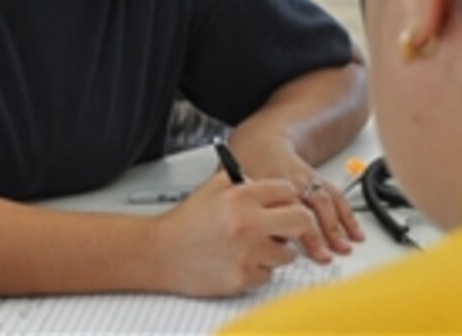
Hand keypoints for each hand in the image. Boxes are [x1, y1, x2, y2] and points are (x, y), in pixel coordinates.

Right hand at [151, 173, 315, 296]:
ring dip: (277, 250)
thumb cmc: (187, 221)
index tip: (285, 203)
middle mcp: (247, 223)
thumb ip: (245, 182)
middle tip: (287, 226)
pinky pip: (269, 274)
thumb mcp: (214, 187)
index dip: (287, 197)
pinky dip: (259, 269)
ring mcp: (247, 253)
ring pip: (289, 253)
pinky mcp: (243, 278)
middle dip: (297, 222)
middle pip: (301, 220)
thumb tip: (275, 188)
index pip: (288, 190)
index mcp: (241, 196)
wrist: (160, 253)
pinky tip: (241, 260)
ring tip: (254, 244)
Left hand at [227, 136, 364, 264]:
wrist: (262, 143)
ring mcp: (306, 180)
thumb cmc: (247, 168)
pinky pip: (336, 197)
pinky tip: (355, 232)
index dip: (289, 228)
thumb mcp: (235, 186)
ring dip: (336, 226)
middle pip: (306, 205)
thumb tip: (243, 242)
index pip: (281, 207)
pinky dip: (347, 215)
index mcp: (267, 182)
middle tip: (324, 255)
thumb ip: (241, 210)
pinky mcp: (318, 180)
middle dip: (317, 231)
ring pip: (324, 201)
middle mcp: (290, 180)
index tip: (293, 250)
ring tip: (343, 247)